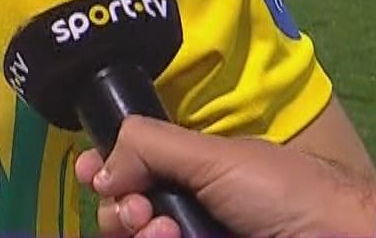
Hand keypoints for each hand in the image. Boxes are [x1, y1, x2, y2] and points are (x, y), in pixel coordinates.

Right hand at [75, 116, 375, 237]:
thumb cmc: (284, 193)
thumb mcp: (215, 156)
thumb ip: (152, 146)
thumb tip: (101, 168)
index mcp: (193, 169)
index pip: (133, 166)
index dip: (106, 169)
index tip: (92, 174)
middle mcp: (189, 207)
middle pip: (126, 210)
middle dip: (120, 207)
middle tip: (139, 208)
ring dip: (137, 232)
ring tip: (161, 231)